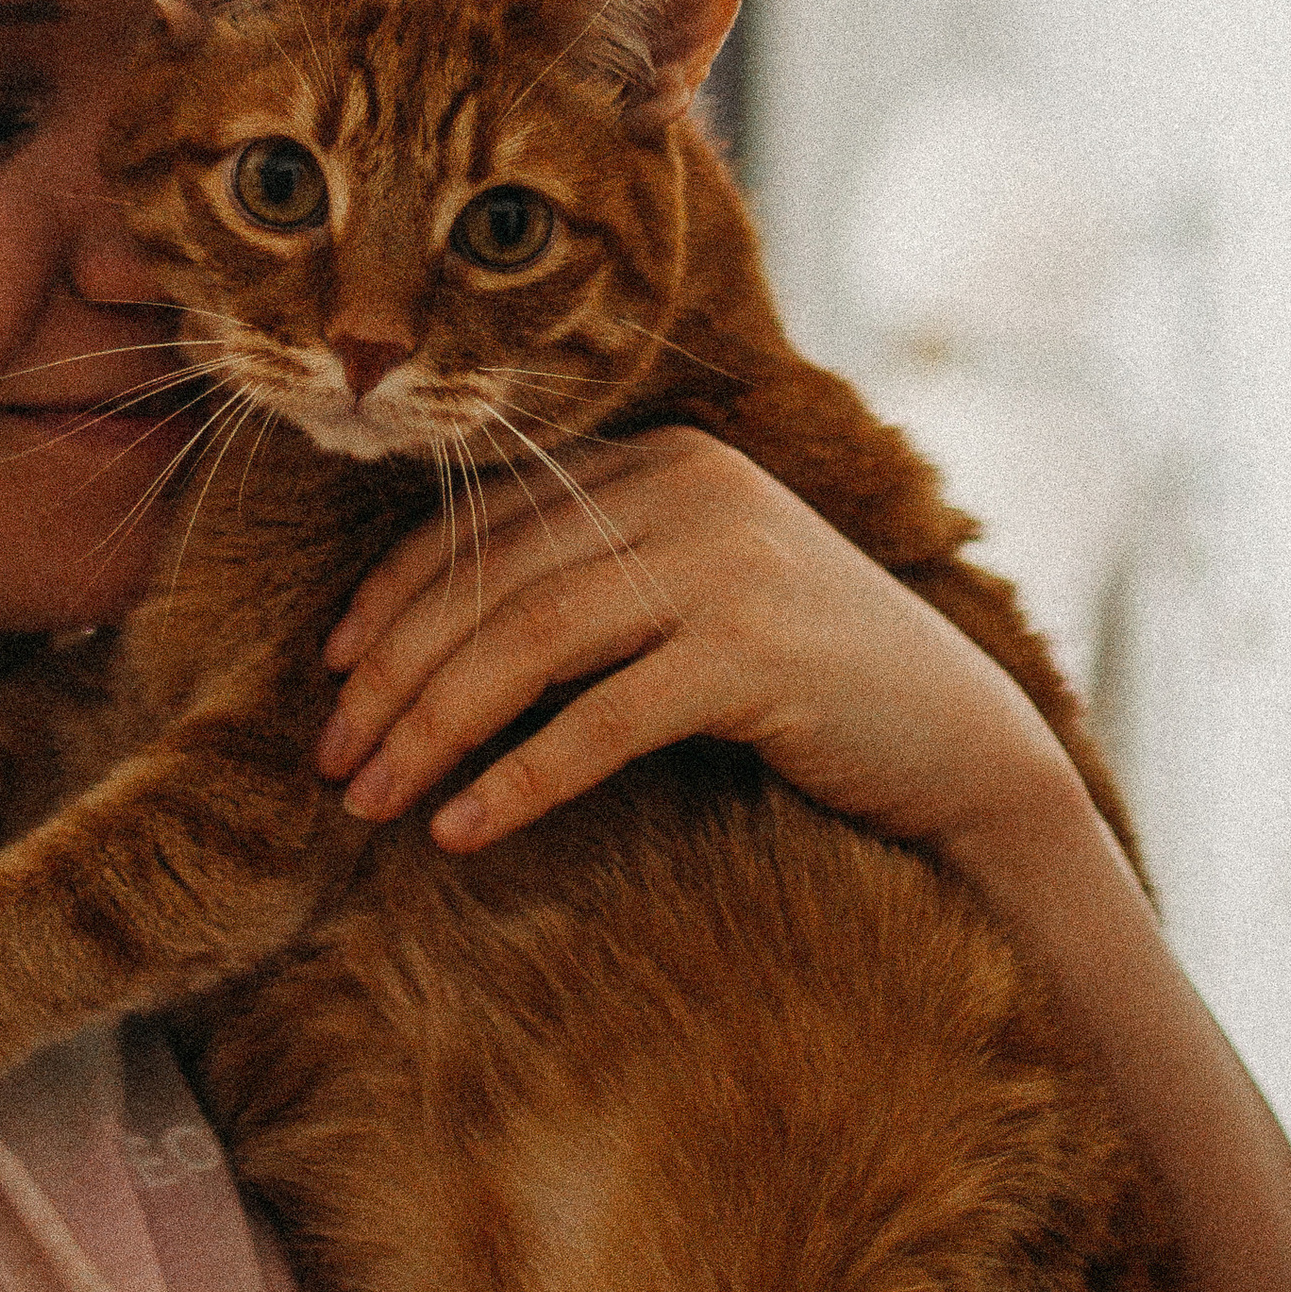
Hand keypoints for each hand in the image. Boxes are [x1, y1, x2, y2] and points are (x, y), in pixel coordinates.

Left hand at [312, 425, 1064, 853]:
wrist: (960, 745)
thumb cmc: (805, 683)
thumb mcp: (690, 599)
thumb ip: (592, 584)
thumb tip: (426, 645)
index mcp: (663, 460)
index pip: (488, 519)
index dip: (393, 596)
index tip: (331, 674)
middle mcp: (689, 489)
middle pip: (492, 583)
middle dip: (394, 677)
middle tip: (334, 763)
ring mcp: (725, 564)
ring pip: (528, 644)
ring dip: (433, 729)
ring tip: (373, 801)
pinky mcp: (754, 654)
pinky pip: (599, 721)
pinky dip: (518, 779)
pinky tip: (462, 831)